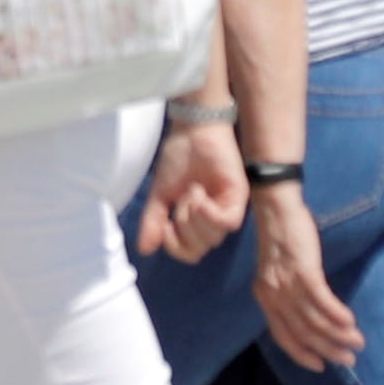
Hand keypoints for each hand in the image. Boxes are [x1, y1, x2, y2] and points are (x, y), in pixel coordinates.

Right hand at [136, 125, 247, 260]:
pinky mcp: (238, 198)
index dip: (174, 245)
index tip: (165, 224)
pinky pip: (227, 222)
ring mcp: (226, 209)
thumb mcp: (159, 194)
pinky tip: (200, 198)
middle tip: (180, 201)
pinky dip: (210, 215)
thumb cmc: (178, 157)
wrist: (192, 132)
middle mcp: (212, 219)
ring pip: (213, 238)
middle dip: (183, 228)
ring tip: (191, 191)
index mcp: (195, 221)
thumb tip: (144, 249)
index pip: (189, 252)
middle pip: (200, 249)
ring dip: (194, 217)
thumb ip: (153, 221)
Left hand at [250, 187, 362, 370]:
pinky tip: (350, 322)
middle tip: (348, 360)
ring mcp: (288, 284)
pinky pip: (322, 301)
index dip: (301, 354)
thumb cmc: (282, 238)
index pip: (282, 336)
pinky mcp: (303, 271)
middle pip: (302, 333)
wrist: (277, 207)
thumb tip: (309, 318)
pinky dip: (338, 315)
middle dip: (327, 350)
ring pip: (314, 320)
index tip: (320, 366)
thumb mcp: (277, 271)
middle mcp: (273, 295)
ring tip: (357, 342)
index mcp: (265, 298)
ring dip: (338, 335)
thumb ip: (287, 295)